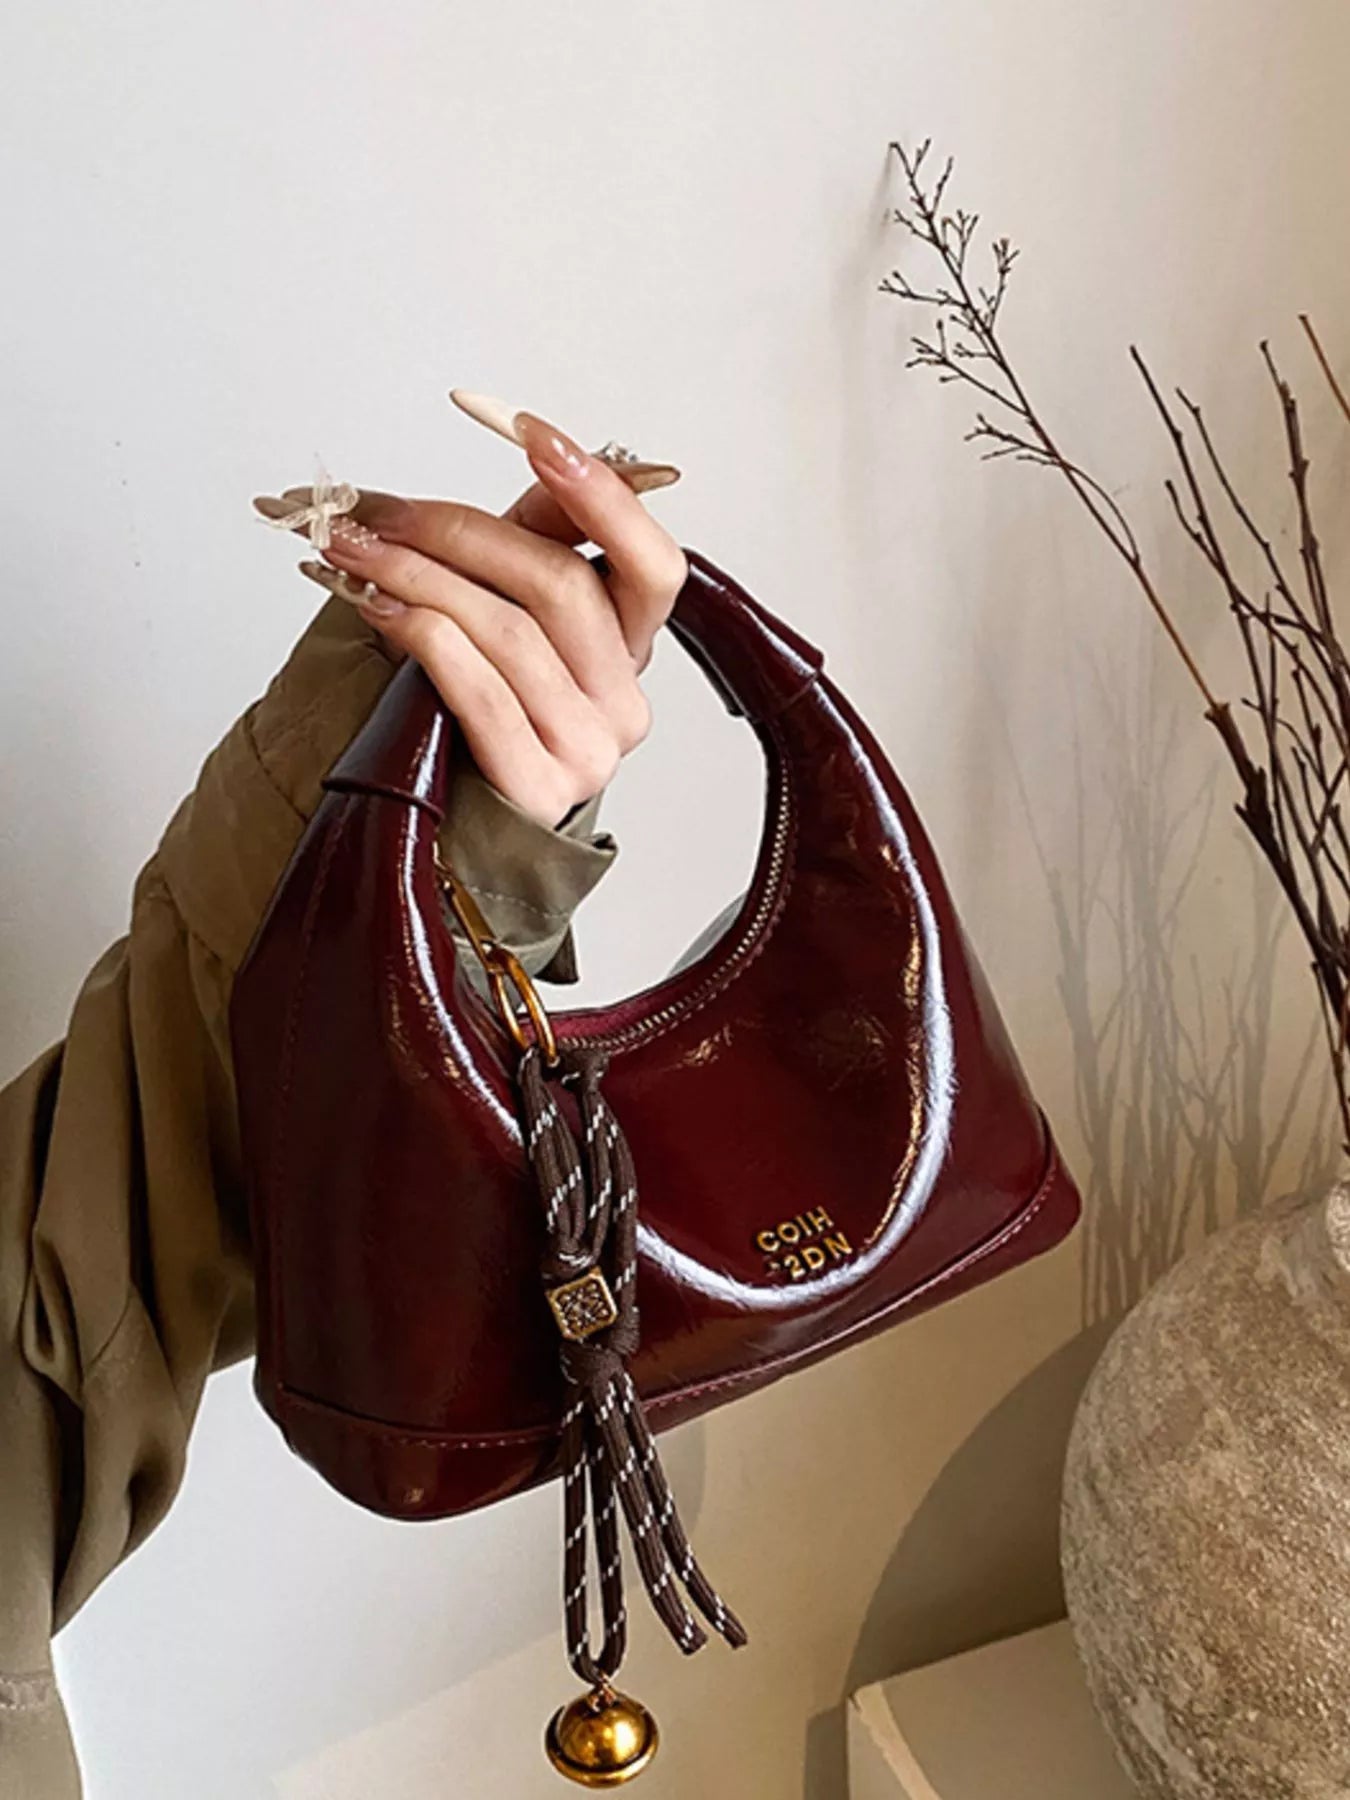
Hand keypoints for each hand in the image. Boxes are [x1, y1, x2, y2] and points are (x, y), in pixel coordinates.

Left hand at [280, 412, 686, 828]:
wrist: (430, 817)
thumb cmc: (461, 707)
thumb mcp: (501, 609)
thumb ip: (533, 538)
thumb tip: (543, 445)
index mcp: (629, 652)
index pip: (655, 566)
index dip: (604, 496)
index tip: (533, 433)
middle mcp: (623, 704)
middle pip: (561, 585)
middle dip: (459, 530)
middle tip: (379, 508)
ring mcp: (588, 752)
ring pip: (508, 632)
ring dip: (415, 575)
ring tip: (350, 548)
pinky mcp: (536, 789)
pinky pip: (480, 692)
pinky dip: (420, 634)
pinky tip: (373, 605)